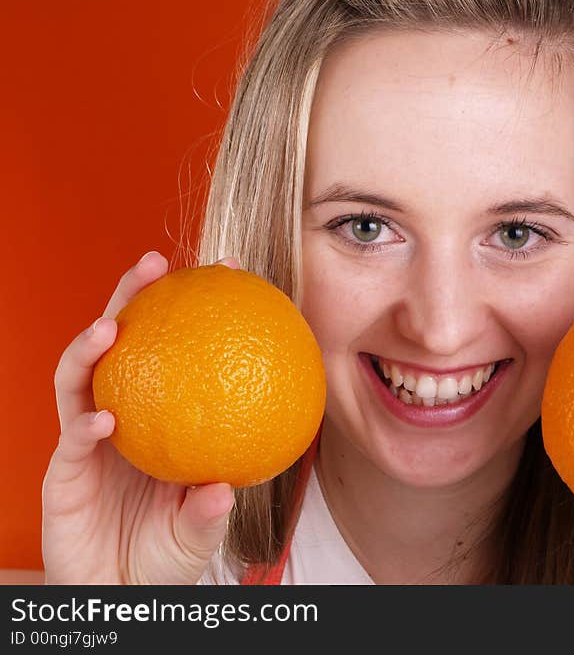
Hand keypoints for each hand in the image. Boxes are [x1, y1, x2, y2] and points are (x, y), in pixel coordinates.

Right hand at [42, 251, 240, 583]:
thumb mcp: (201, 528)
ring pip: (79, 378)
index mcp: (161, 416)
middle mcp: (123, 416)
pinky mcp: (63, 473)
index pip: (174, 349)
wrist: (124, 596)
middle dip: (129, 298)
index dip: (191, 310)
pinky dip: (85, 427)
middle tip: (153, 264)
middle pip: (120, 344)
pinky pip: (71, 441)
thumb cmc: (167, 554)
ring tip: (111, 327)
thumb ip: (209, 509)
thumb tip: (225, 489)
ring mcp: (89, 440)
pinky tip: (105, 420)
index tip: (223, 273)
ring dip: (89, 347)